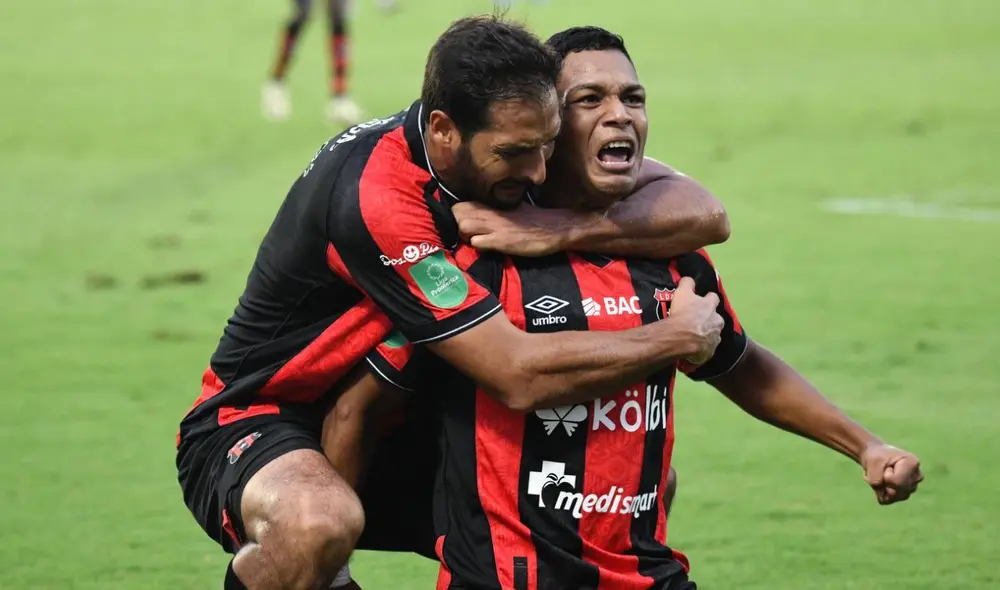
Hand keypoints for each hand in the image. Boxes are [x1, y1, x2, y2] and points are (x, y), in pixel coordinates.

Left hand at [453, 201, 572, 256]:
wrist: (556, 228)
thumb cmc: (535, 220)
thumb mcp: (512, 209)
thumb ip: (494, 210)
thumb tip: (479, 214)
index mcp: (493, 204)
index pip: (461, 204)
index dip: (460, 216)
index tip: (467, 225)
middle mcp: (491, 212)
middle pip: (457, 213)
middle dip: (459, 226)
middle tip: (471, 235)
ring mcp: (496, 226)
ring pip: (463, 226)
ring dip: (466, 236)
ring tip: (480, 241)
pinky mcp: (502, 241)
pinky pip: (477, 243)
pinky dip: (479, 247)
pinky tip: (489, 248)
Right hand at [664, 276, 722, 365]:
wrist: (681, 337)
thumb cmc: (682, 313)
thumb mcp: (682, 292)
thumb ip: (687, 283)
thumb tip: (689, 279)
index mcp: (711, 306)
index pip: (713, 298)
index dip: (707, 299)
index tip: (701, 301)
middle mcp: (717, 321)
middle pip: (716, 318)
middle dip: (709, 319)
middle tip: (697, 321)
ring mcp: (715, 338)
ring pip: (713, 335)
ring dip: (706, 335)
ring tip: (694, 337)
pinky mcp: (709, 352)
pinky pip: (706, 350)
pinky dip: (701, 349)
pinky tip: (692, 349)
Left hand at [860, 443, 922, 504]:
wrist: (874, 455)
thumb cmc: (875, 456)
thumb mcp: (872, 462)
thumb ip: (876, 480)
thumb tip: (883, 499)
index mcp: (913, 463)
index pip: (898, 483)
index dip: (886, 476)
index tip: (886, 466)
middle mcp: (916, 476)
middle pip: (898, 492)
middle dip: (884, 483)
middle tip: (882, 471)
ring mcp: (912, 486)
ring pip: (894, 497)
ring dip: (882, 487)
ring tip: (882, 475)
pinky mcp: (904, 493)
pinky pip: (888, 500)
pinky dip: (880, 492)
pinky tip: (882, 482)